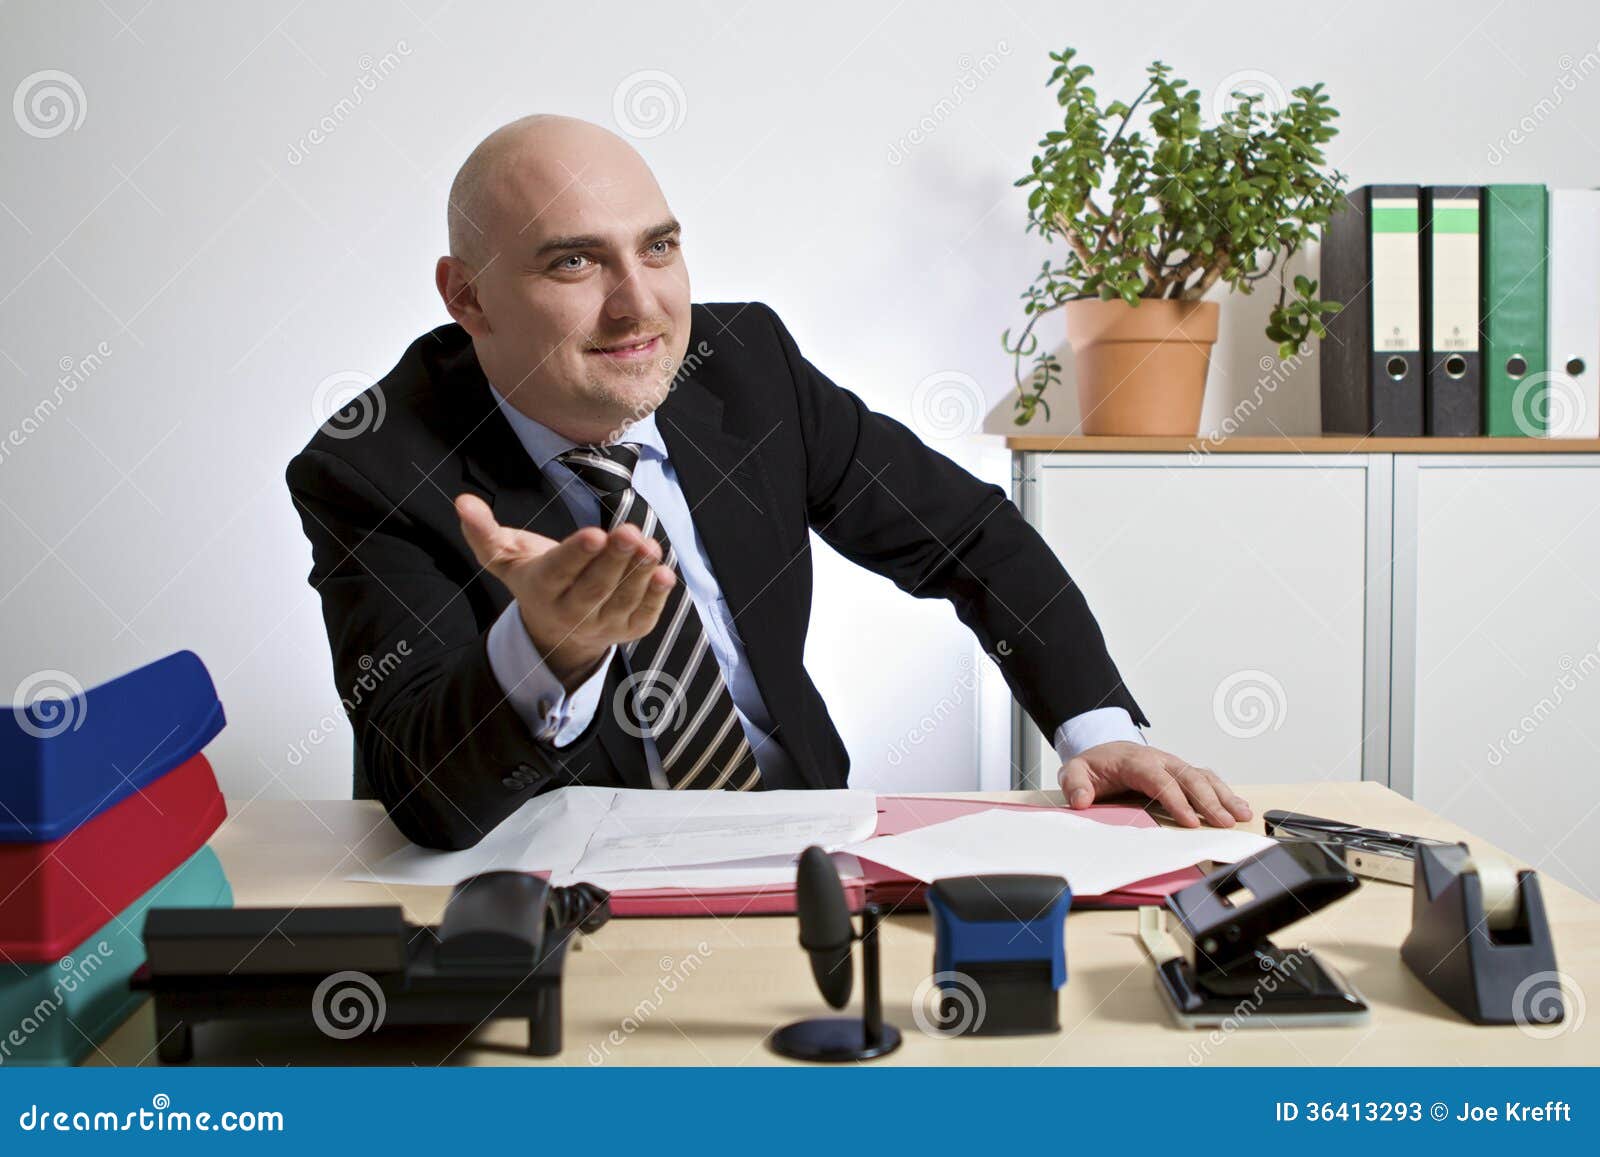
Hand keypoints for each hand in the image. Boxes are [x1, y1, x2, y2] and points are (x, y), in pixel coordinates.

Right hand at [455, 493, 675, 689]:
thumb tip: (462, 502)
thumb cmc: (535, 577)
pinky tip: (665, 574)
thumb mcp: (506, 556)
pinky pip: (644, 616)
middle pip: (594, 589)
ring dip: (639, 575)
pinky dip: (656, 598)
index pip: (559, 572)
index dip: (577, 555)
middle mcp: (571, 612)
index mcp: (541, 589)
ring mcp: (602, 624)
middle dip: (613, 561)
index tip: (595, 533)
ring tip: (651, 547)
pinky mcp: (628, 630)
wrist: (557, 629)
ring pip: (622, 601)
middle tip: (630, 533)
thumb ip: (484, 532)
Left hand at [1058, 741, 1251, 827]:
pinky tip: (1239, 807)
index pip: (1159, 780)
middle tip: (1223, 823)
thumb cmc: (1095, 765)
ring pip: (1203, 777)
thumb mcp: (1075, 770)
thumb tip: (1080, 799)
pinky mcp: (1181, 772)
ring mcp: (1174, 765)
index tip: (1190, 822)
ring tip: (1241, 815)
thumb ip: (1075, 784)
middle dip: (1208, 801)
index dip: (1176, 800)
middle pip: (1189, 778)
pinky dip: (1224, 792)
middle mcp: (1161, 760)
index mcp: (1136, 761)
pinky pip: (1206, 779)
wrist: (1104, 749)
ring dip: (1223, 796)